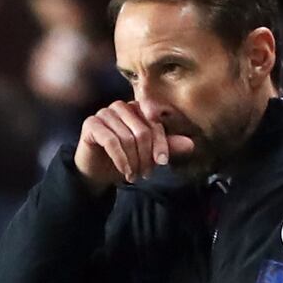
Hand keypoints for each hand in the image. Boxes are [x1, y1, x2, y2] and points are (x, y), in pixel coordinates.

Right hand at [73, 101, 193, 193]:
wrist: (97, 172)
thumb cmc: (124, 159)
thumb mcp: (148, 155)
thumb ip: (167, 147)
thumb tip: (191, 144)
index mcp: (137, 108)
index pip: (155, 123)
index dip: (161, 143)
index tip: (162, 163)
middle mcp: (120, 106)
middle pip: (142, 130)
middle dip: (146, 156)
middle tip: (146, 173)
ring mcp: (104, 113)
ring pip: (127, 137)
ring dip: (133, 161)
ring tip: (134, 175)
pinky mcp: (91, 124)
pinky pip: (111, 141)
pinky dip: (120, 159)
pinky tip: (125, 171)